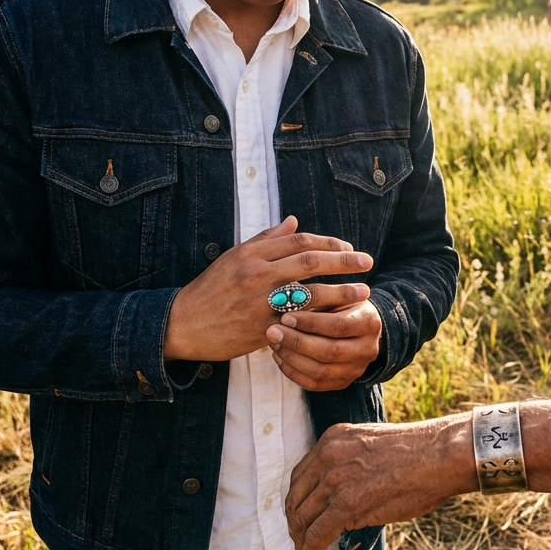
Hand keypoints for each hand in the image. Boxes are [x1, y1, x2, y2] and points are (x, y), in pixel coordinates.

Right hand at [163, 216, 372, 362]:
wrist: (183, 323)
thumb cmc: (211, 288)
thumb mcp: (234, 256)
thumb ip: (266, 239)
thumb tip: (294, 221)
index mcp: (252, 253)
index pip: (299, 241)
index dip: (328, 243)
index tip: (348, 247)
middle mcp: (257, 273)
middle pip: (310, 261)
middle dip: (343, 261)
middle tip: (367, 262)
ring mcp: (260, 301)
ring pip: (310, 292)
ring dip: (341, 292)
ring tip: (364, 291)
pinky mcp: (262, 327)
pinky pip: (299, 322)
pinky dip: (322, 320)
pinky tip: (340, 319)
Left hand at [266, 299, 382, 391]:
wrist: (356, 328)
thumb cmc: (341, 306)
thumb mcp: (336, 296)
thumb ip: (318, 296)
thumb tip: (288, 296)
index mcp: (369, 322)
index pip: (338, 326)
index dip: (310, 323)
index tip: (285, 316)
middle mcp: (368, 350)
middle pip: (330, 352)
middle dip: (297, 342)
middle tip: (272, 331)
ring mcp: (356, 370)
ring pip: (320, 371)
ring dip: (291, 357)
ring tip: (274, 343)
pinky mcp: (342, 383)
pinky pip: (314, 384)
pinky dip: (292, 372)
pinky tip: (279, 356)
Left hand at [286, 415, 476, 549]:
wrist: (440, 455)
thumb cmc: (418, 454)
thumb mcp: (371, 448)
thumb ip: (350, 467)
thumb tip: (342, 500)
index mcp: (333, 439)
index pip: (301, 475)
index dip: (298, 501)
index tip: (303, 517)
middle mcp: (327, 455)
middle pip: (296, 497)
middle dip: (296, 524)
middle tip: (301, 542)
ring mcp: (334, 479)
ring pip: (302, 518)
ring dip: (301, 543)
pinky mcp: (345, 503)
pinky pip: (316, 535)